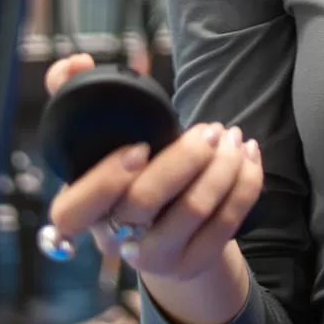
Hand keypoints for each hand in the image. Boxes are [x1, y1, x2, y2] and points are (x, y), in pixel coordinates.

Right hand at [41, 54, 262, 323]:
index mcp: (82, 210)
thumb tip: (78, 61)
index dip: (105, 179)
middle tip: (209, 130)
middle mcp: (115, 239)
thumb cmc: (127, 173)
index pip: (73, 211)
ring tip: (232, 136)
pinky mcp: (195, 261)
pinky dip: (245, 184)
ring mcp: (155, 258)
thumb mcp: (97, 141)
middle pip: (143, 203)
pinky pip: (226, 223)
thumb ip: (74, 94)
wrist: (166, 234)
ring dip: (221, 166)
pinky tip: (249, 155)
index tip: (140, 147)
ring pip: (192, 211)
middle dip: (182, 159)